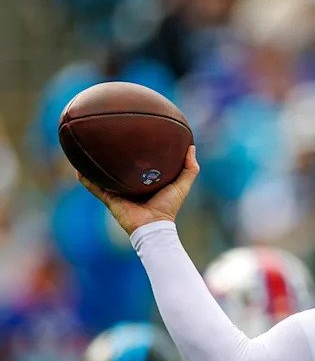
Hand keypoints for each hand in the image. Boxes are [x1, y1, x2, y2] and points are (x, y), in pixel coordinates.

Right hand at [77, 145, 199, 234]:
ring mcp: (118, 192)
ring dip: (93, 164)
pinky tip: (77, 167)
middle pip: (118, 167)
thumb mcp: (182, 184)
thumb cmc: (169, 207)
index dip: (136, 151)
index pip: (139, 163)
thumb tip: (191, 147)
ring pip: (102, 175)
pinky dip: (85, 178)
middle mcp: (129, 185)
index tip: (133, 134)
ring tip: (85, 148)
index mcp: (144, 181)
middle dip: (112, 154)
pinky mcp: (109, 199)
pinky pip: (93, 187)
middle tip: (106, 136)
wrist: (154, 225)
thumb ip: (190, 168)